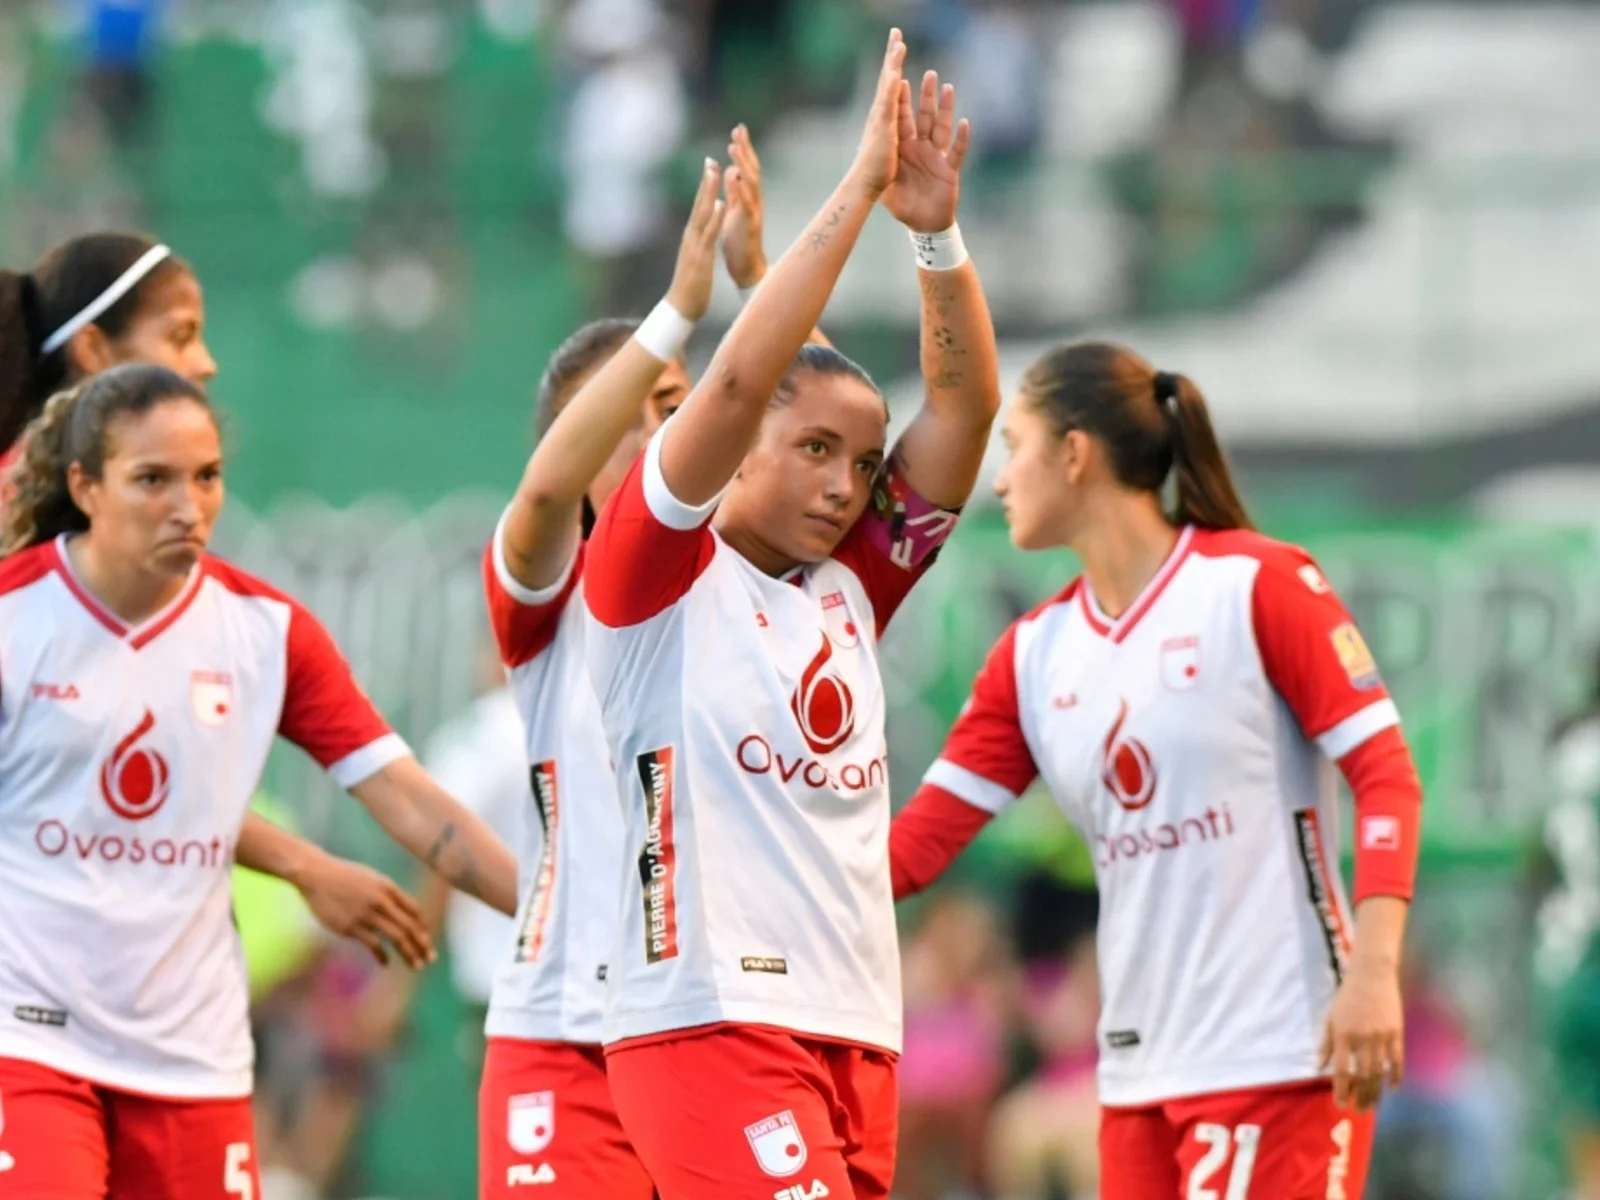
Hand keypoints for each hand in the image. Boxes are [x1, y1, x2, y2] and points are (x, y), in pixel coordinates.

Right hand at [298, 853, 434, 970]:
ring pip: (397, 937)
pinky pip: (374, 945)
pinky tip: (386, 963)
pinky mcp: (351, 927)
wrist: (316, 874)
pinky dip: (382, 956)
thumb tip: (402, 911)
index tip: (426, 940)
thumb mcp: (371, 879)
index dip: (422, 927)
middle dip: (422, 944)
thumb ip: (387, 894)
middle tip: (431, 958)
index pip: (414, 910)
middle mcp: (381, 900)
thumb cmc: (343, 877)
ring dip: (409, 953)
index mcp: (388, 887)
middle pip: (410, 926)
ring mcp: (367, 914)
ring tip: (417, 966)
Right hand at [665, 158, 724, 321]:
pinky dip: (715, 218)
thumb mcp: (696, 260)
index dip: (704, 189)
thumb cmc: (691, 288)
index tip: (709, 169)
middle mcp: (691, 237)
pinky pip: (709, 234)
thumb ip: (698, 245)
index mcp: (692, 238)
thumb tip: (700, 236)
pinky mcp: (701, 257)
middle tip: (710, 159)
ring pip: (703, 213)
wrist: (681, 309)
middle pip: (698, 204)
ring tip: (715, 171)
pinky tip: (722, 204)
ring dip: (709, 192)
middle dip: (705, 182)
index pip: (699, 208)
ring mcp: (695, 246)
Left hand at [721, 125, 766, 289]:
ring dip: (742, 164)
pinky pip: (747, 206)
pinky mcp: (750, 227)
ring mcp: (753, 213)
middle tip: (738, 129)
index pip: (746, 168)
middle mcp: (753, 202)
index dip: (742, 149)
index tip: (737, 130)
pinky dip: (741, 191)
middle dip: (745, 149)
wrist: (747, 270)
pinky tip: (735, 177)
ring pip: (750, 184)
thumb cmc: (739, 241)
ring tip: (733, 148)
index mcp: (746, 198)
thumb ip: (733, 191)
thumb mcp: (734, 211)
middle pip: (751, 170)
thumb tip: (730, 170)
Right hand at [849, 29, 908, 197]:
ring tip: (899, 43)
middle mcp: (880, 113)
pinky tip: (895, 74)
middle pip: (887, 78)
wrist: (864, 187)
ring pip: (887, 86)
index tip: (896, 46)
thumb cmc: (874, 171)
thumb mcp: (883, 145)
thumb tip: (878, 127)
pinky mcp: (883, 129)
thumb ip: (884, 132)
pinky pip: (888, 106)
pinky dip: (890, 89)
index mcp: (883, 116)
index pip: (889, 85)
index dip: (892, 65)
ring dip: (893, 64)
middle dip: (892, 54)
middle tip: (896, 32)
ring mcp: (880, 119)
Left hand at [881, 69, 970, 233]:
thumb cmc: (904, 206)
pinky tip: (964, 123)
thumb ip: (877, 168)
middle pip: (924, 117)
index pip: (903, 120)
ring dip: (945, 109)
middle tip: (929, 74)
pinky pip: (957, 152)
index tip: (900, 79)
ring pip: (942, 128)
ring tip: (947, 87)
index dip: (902, 101)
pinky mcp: (949, 170)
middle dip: (926, 97)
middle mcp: (922, 149)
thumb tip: (859, 151)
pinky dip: (961, 139)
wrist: (923, 226)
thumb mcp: (885, 186)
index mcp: (905, 150)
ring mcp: (937, 157)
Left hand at [1319, 960, 1404, 1109]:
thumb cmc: (1347, 997)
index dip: (1341, 1089)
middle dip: (1360, 1096)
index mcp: (1343, 1035)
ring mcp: (1381, 1037)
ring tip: (1372, 1105)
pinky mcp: (1396, 1034)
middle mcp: (1362, 1039)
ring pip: (1380, 1073)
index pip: (1340, 1069)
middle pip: (1362, 1076)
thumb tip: (1319, 1067)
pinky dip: (1395, 1076)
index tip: (1340, 1103)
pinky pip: (1397, 1061)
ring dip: (1376, 1092)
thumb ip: (1326, 1044)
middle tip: (1359, 1111)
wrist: (1372, 976)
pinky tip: (1391, 1088)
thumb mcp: (1331, 1017)